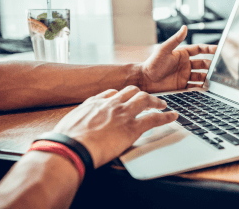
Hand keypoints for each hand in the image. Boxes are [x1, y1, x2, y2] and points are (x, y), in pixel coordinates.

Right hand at [52, 86, 177, 167]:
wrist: (71, 147)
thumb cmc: (66, 140)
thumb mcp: (69, 124)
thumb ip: (77, 122)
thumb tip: (72, 129)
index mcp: (95, 103)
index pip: (112, 93)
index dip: (122, 96)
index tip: (125, 98)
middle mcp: (111, 104)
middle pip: (131, 91)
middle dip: (141, 94)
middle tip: (147, 99)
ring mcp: (123, 114)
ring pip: (145, 99)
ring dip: (156, 101)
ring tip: (162, 104)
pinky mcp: (132, 127)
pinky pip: (154, 118)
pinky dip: (166, 116)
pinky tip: (173, 116)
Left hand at [140, 26, 216, 92]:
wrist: (144, 80)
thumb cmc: (152, 63)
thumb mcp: (164, 49)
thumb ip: (175, 39)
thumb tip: (185, 27)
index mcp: (182, 54)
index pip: (199, 49)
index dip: (208, 49)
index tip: (217, 49)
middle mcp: (185, 64)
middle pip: (203, 63)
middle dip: (211, 65)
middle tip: (218, 67)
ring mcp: (184, 75)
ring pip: (201, 75)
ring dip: (207, 77)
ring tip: (214, 79)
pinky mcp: (182, 85)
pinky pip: (195, 86)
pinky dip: (201, 87)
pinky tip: (206, 87)